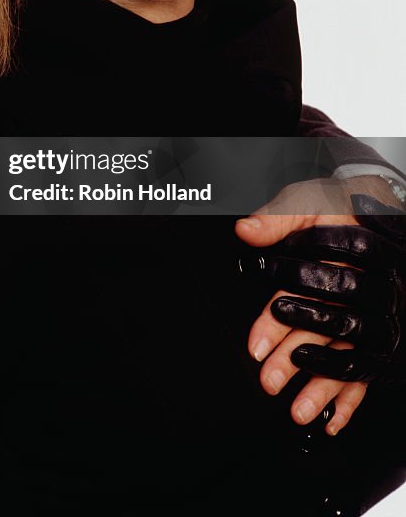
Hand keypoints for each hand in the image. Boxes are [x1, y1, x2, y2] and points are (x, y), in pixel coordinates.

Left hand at [235, 176, 404, 432]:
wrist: (373, 211)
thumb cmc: (337, 207)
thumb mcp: (305, 203)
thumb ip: (276, 218)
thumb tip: (245, 230)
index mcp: (354, 253)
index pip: (316, 282)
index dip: (285, 305)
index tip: (261, 327)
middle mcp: (372, 289)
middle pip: (331, 327)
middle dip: (295, 354)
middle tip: (266, 374)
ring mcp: (378, 316)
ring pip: (351, 357)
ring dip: (322, 387)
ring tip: (296, 410)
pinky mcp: (378, 337)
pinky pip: (366, 372)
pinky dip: (350, 400)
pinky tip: (332, 421)